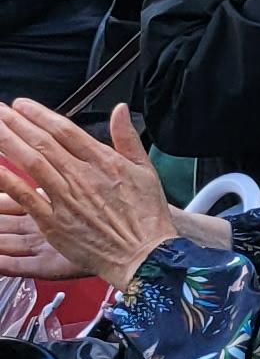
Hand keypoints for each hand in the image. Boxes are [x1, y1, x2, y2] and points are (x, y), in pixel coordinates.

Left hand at [0, 100, 180, 288]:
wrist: (143, 252)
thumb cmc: (146, 215)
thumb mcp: (145, 169)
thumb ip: (128, 137)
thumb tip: (120, 109)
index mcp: (104, 161)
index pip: (65, 130)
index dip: (40, 115)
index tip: (22, 105)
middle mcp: (82, 177)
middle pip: (43, 143)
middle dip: (16, 124)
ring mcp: (66, 199)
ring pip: (31, 164)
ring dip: (8, 144)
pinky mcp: (54, 223)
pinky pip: (25, 198)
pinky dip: (8, 181)